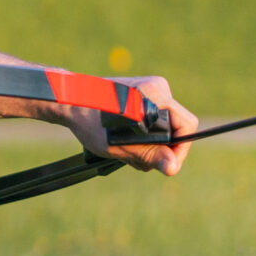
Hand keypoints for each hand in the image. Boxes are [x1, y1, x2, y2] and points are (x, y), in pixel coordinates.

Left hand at [66, 74, 195, 175]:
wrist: (68, 104)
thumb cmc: (89, 122)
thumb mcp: (119, 145)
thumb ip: (148, 155)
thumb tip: (173, 168)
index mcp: (155, 94)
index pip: (186, 125)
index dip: (180, 149)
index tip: (165, 164)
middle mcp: (157, 88)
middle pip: (175, 128)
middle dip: (159, 149)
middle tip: (136, 160)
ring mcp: (150, 90)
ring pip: (163, 127)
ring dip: (147, 145)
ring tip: (123, 151)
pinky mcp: (141, 96)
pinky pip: (153, 121)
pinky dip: (141, 136)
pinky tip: (123, 143)